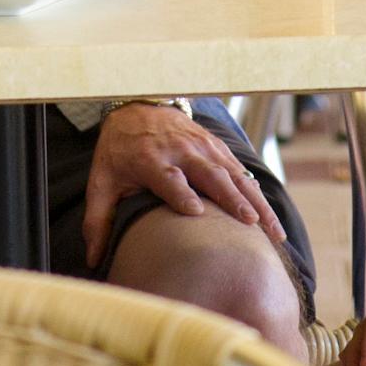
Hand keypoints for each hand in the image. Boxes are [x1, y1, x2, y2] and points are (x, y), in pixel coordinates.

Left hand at [79, 103, 284, 268]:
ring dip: (255, 202)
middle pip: (210, 175)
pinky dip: (256, 192)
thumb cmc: (119, 150)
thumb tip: (92, 259)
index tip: (195, 213)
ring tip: (273, 230)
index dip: (180, 194)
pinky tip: (269, 215)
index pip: (168, 178)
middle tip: (252, 226)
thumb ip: (98, 219)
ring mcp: (203, 147)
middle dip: (232, 200)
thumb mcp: (102, 180)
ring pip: (234, 175)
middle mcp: (181, 151)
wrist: (137, 105)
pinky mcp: (216, 147)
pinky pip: (240, 170)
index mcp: (150, 159)